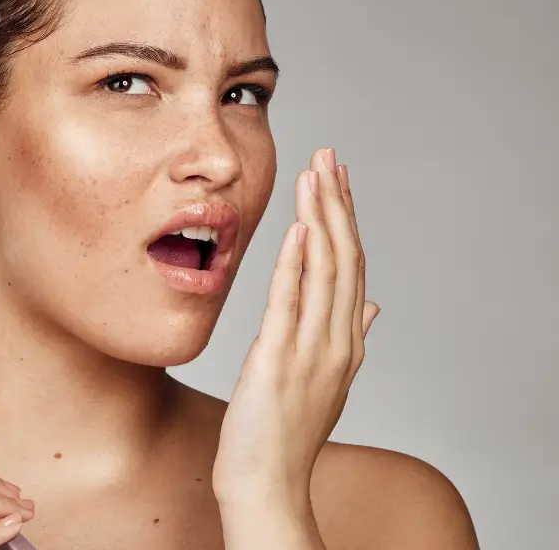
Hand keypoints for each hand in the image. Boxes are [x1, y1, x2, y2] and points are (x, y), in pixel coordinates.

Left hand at [213, 148, 379, 514]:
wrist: (266, 483)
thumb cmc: (284, 431)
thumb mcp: (323, 379)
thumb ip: (347, 336)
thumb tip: (372, 304)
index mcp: (346, 342)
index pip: (353, 267)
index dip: (347, 220)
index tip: (338, 179)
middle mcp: (337, 342)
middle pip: (345, 259)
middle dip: (337, 203)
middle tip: (329, 155)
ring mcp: (312, 351)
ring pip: (325, 272)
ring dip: (322, 219)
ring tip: (317, 174)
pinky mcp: (278, 361)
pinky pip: (291, 304)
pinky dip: (297, 264)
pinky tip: (300, 230)